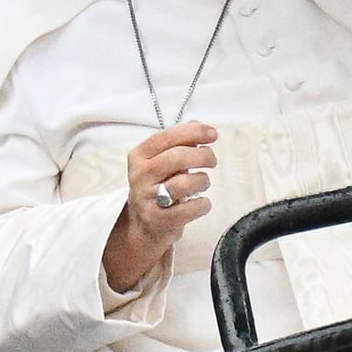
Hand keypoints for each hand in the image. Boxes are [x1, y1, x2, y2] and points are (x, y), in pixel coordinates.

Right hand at [104, 122, 217, 293]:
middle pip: (177, 157)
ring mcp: (148, 199)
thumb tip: (200, 126)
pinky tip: (200, 203)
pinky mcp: (160, 219)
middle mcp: (140, 176)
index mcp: (139, 156)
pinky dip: (203, 204)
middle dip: (203, 155)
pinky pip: (192, 208)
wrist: (142, 225)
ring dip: (203, 181)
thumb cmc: (157, 188)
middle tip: (212, 160)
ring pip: (185, 182)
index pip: (167, 137)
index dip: (194, 133)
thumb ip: (178, 143)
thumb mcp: (161, 162)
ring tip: (202, 183)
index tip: (212, 134)